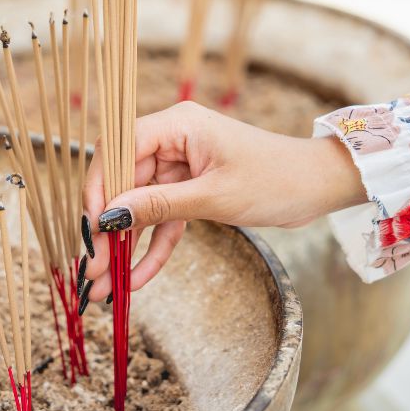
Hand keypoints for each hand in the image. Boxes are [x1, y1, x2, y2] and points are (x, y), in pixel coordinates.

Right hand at [79, 101, 365, 302]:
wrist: (318, 187)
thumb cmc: (276, 179)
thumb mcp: (213, 196)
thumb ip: (158, 205)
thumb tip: (108, 216)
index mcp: (177, 125)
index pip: (119, 149)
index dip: (99, 187)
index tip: (91, 226)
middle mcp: (172, 141)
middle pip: (125, 183)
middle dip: (108, 229)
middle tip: (92, 269)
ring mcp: (180, 166)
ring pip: (141, 207)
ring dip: (124, 246)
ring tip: (105, 285)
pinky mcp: (190, 189)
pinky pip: (163, 219)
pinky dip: (153, 247)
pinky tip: (136, 279)